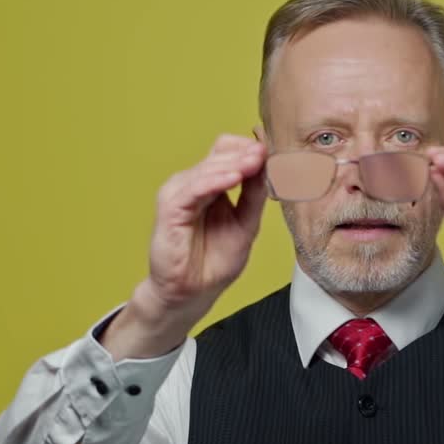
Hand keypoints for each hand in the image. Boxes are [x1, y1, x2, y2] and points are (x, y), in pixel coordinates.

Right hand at [147, 134, 267, 305]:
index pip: (227, 152)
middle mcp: (192, 184)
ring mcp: (179, 194)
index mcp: (210, 185)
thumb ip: (254, 195)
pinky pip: (192, 189)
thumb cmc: (214, 262)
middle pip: (218, 154)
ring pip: (207, 168)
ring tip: (255, 162)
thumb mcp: (246, 224)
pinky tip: (233, 179)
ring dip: (233, 164)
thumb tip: (268, 166)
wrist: (193, 293)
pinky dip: (213, 181)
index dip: (249, 150)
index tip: (273, 152)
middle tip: (268, 153)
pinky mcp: (169, 209)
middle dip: (246, 154)